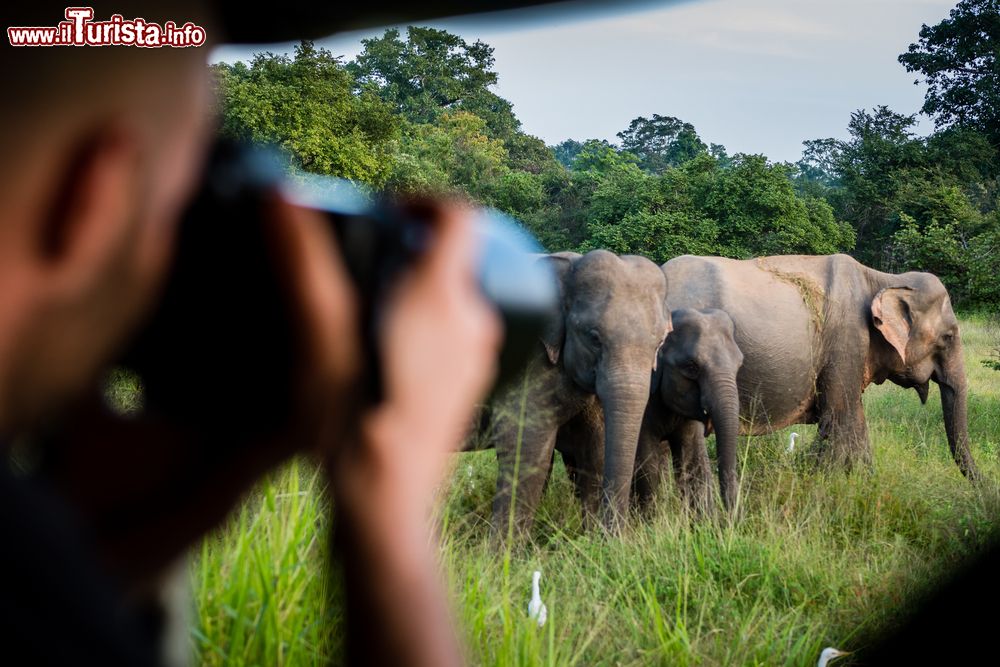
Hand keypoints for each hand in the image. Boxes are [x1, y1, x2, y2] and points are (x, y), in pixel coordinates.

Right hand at [331, 202, 502, 515]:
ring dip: (421, 282)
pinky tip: (386, 343)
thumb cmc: (350, 421)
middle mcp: (473, 323)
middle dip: (415, 243)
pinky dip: (429, 318)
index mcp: (444, 298)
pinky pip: (457, 330)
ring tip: (371, 298)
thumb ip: (301, 263)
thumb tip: (279, 193)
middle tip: (369, 252)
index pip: (459, 215)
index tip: (384, 211)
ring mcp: (477, 358)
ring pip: (458, 295)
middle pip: (459, 255)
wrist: (385, 503)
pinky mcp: (470, 386)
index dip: (422, 200)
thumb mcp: (319, 336)